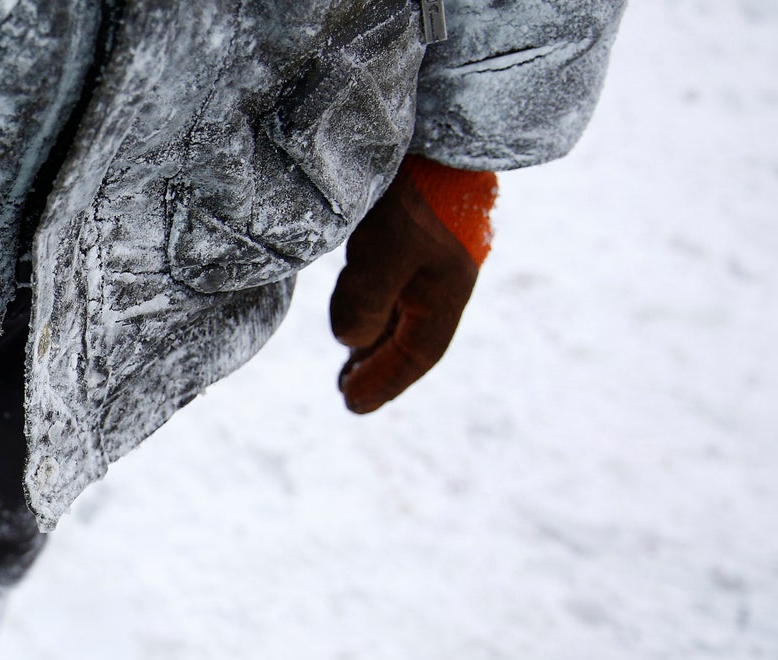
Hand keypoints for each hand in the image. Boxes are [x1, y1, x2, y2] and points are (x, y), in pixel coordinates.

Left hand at [330, 157, 492, 413]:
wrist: (442, 120)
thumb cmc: (415, 189)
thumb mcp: (386, 252)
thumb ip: (367, 303)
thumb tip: (350, 341)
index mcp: (445, 287)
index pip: (418, 352)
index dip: (385, 381)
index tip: (351, 406)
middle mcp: (444, 271)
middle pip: (413, 332)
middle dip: (381, 363)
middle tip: (348, 389)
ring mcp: (433, 246)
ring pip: (404, 304)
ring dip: (377, 333)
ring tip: (350, 355)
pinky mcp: (416, 220)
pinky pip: (396, 277)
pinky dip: (377, 300)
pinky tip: (359, 298)